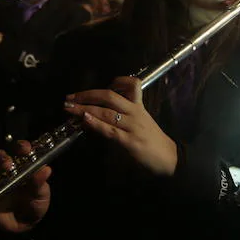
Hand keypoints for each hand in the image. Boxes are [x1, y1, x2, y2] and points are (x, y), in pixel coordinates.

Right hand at [0, 141, 50, 233]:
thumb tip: (46, 170)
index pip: (19, 150)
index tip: (24, 149)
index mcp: (21, 165)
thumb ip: (40, 185)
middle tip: (6, 164)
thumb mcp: (41, 196)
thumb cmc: (34, 205)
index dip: (21, 147)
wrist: (23, 225)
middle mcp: (3, 171)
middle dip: (1, 158)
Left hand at [63, 76, 178, 176]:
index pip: (132, 85)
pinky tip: (85, 119)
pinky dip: (95, 123)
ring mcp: (132, 126)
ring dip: (84, 108)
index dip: (117, 81)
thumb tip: (96, 113)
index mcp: (139, 106)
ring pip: (106, 112)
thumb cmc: (152, 140)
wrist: (169, 158)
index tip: (103, 84)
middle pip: (110, 96)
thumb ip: (122, 116)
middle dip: (87, 95)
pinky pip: (110, 130)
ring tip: (70, 108)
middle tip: (70, 98)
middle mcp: (135, 113)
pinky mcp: (129, 141)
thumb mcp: (139, 123)